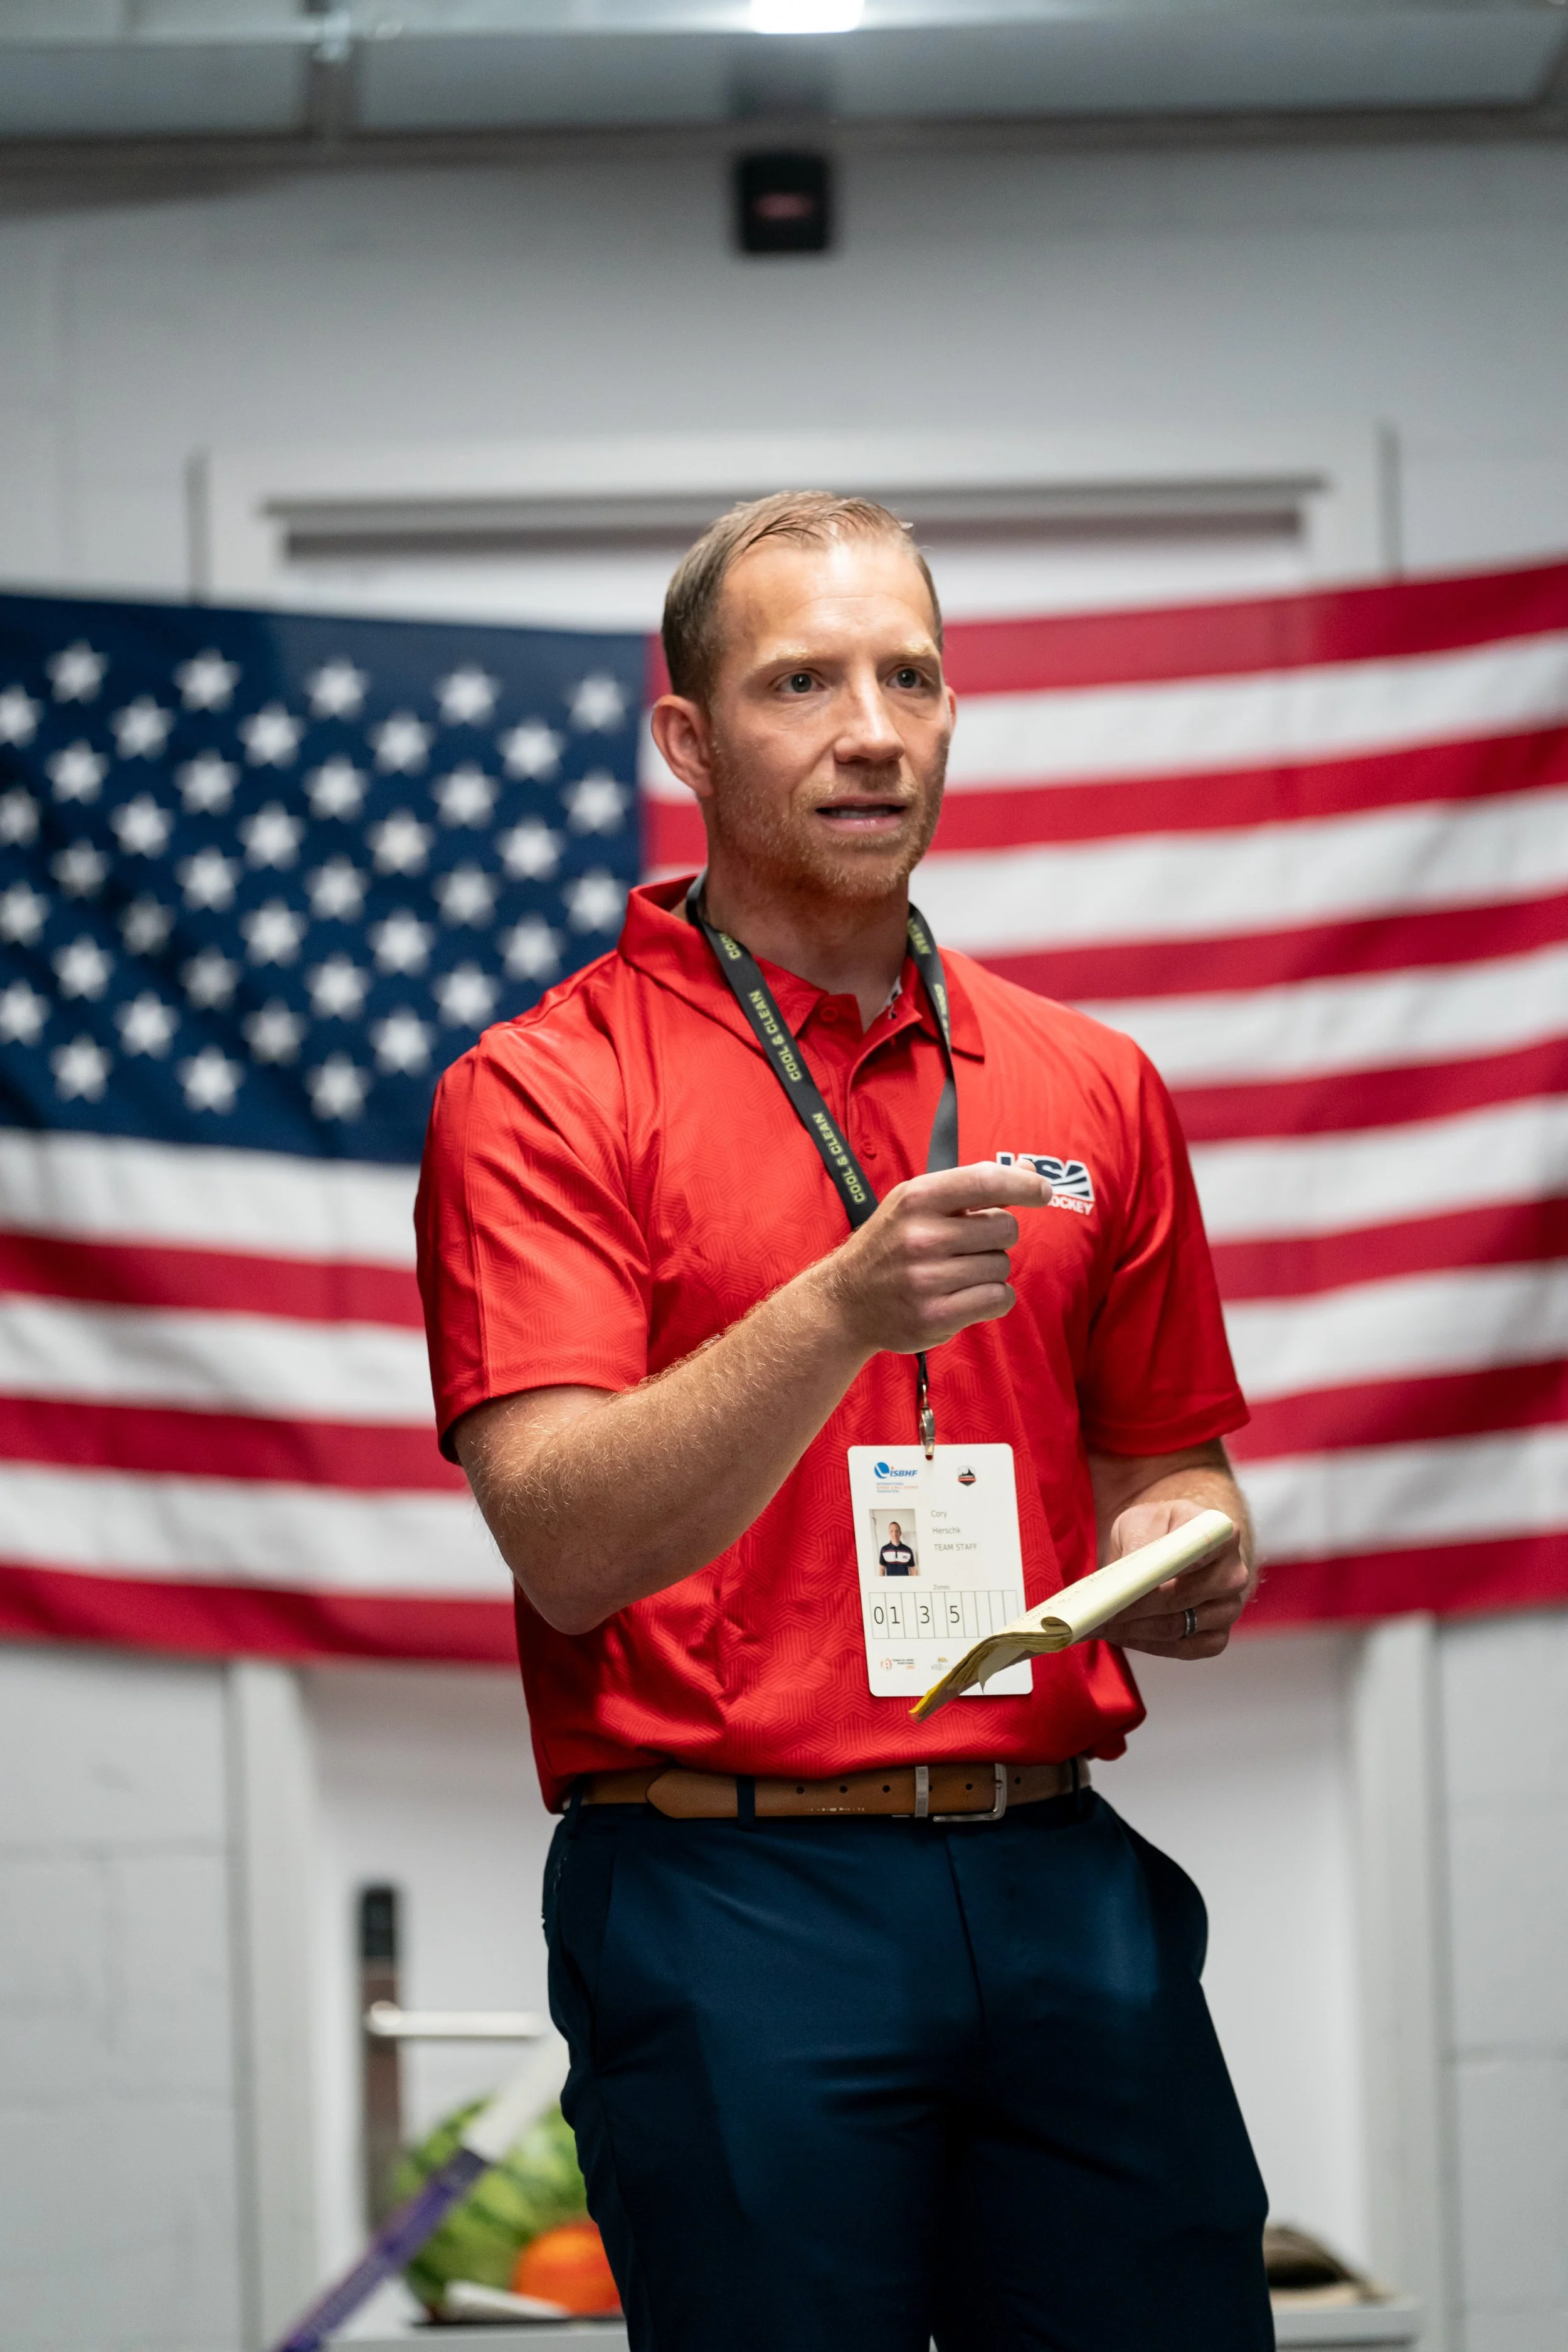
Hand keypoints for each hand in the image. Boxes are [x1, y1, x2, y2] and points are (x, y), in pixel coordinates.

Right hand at [812, 1160, 1051, 1355]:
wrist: (844, 1301)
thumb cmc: (891, 1244)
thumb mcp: (919, 1204)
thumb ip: (974, 1187)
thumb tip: (1031, 1168)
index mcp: (916, 1198)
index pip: (986, 1180)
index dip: (1024, 1184)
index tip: (1043, 1192)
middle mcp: (921, 1236)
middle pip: (1005, 1228)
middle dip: (998, 1236)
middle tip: (970, 1245)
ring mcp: (927, 1279)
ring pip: (1002, 1266)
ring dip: (990, 1269)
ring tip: (956, 1272)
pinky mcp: (935, 1316)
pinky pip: (998, 1299)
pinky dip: (993, 1297)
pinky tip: (967, 1295)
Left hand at [1098, 1495, 1249, 1659]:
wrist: (1170, 1542)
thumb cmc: (1157, 1528)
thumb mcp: (1142, 1521)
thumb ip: (1139, 1544)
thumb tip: (1125, 1580)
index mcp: (1222, 1533)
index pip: (1190, 1558)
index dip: (1153, 1576)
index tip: (1119, 1588)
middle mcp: (1234, 1572)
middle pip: (1181, 1598)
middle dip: (1132, 1608)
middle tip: (1095, 1612)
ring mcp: (1229, 1608)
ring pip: (1179, 1627)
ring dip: (1135, 1630)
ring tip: (1100, 1625)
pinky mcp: (1218, 1636)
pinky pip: (1185, 1649)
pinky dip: (1149, 1645)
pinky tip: (1122, 1636)